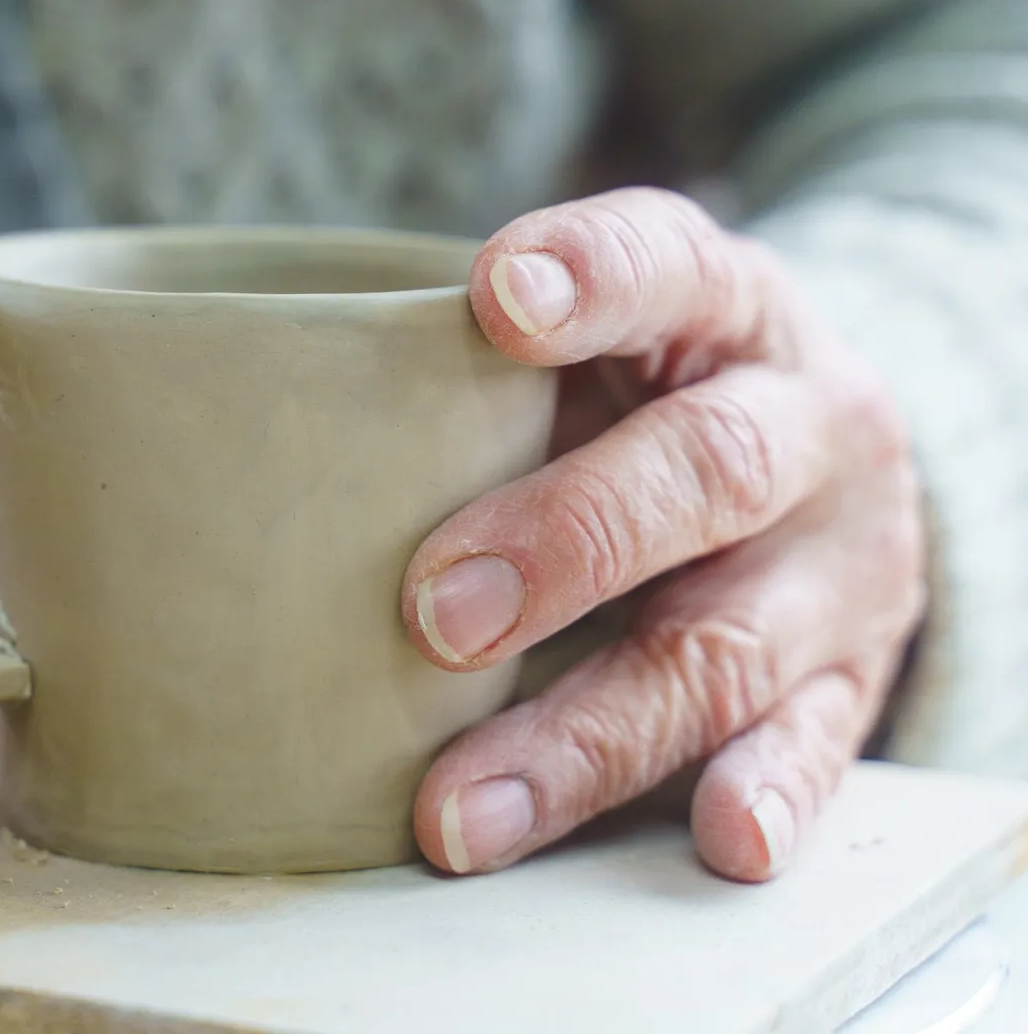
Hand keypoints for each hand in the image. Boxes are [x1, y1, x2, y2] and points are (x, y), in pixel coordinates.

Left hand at [405, 189, 925, 880]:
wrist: (834, 459)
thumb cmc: (648, 397)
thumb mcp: (597, 342)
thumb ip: (478, 367)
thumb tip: (253, 433)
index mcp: (726, 311)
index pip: (670, 265)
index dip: (592, 276)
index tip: (495, 298)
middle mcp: (805, 425)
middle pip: (706, 471)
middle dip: (569, 540)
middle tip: (436, 613)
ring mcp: (837, 561)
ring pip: (726, 648)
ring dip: (587, 736)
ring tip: (461, 809)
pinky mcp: (852, 678)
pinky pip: (819, 745)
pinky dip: (766, 794)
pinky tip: (719, 839)